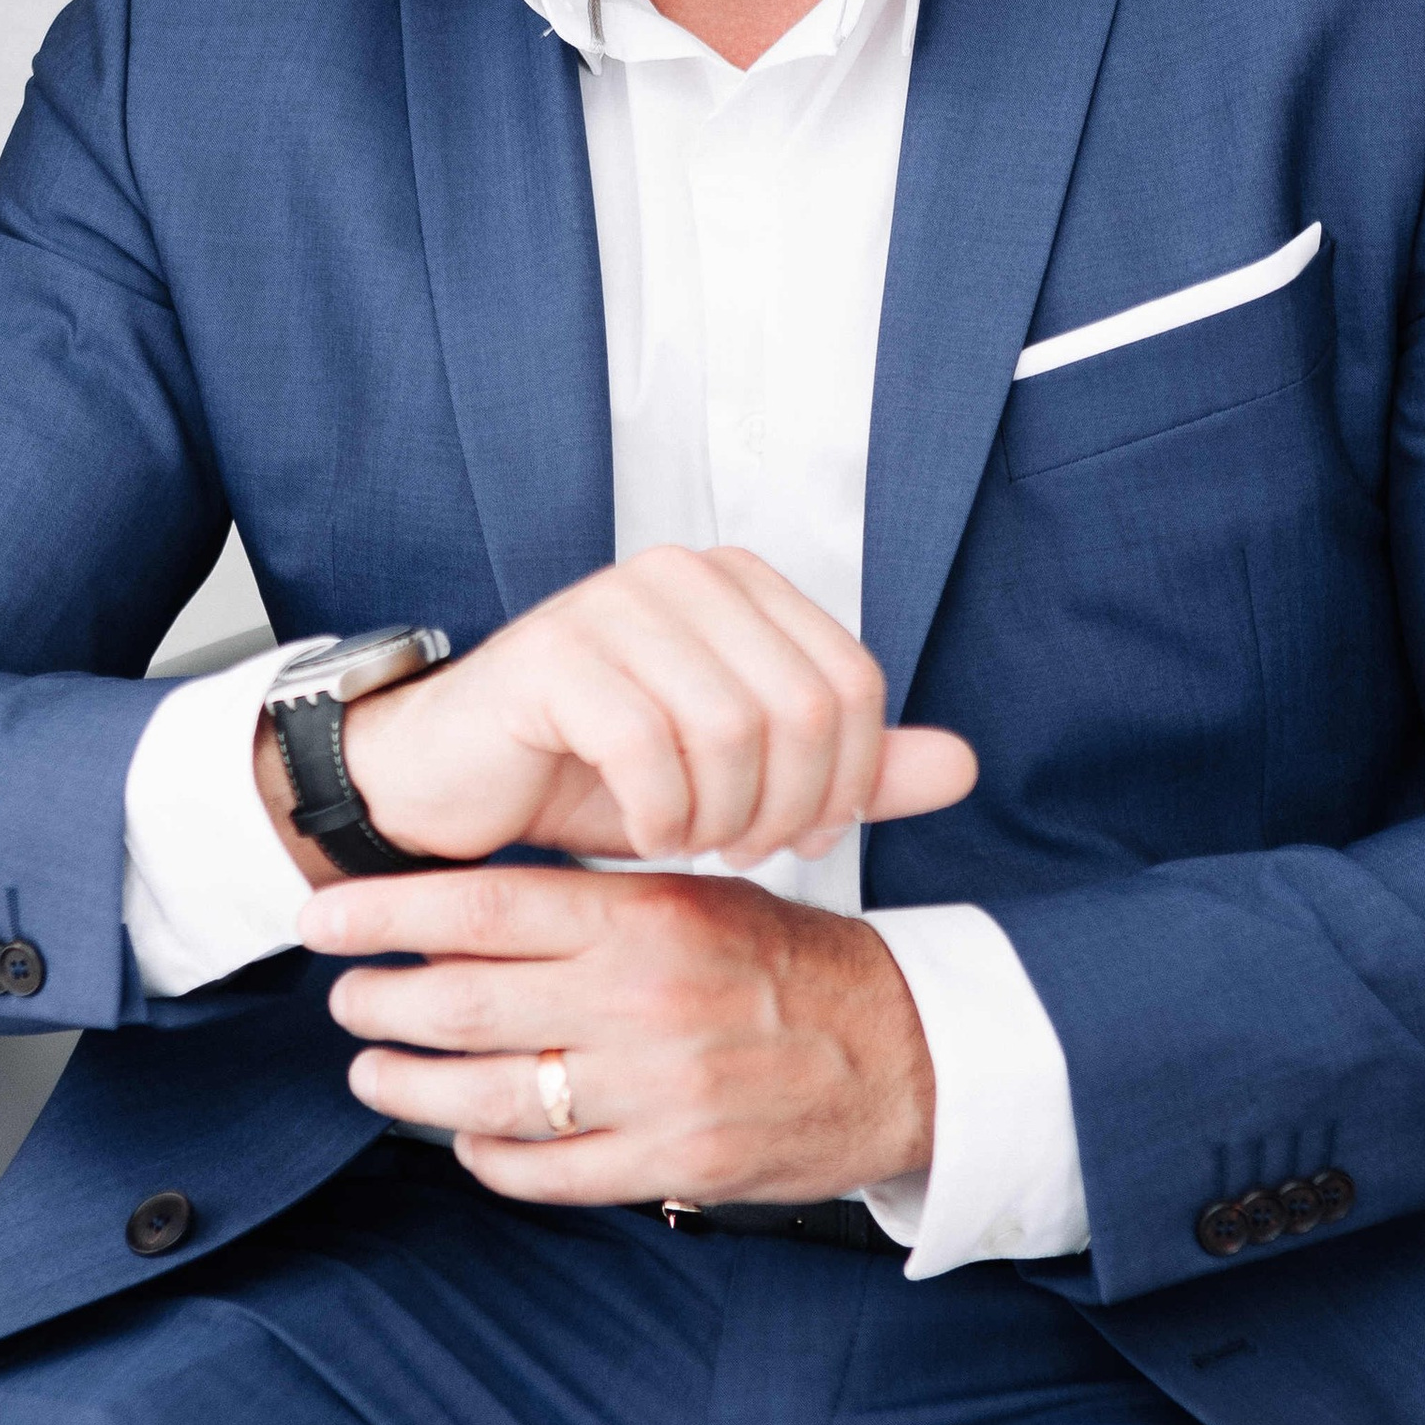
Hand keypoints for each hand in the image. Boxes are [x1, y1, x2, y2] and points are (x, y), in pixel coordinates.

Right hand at [263, 546, 975, 879]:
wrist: (459, 778)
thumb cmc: (599, 774)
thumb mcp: (745, 779)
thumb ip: (853, 771)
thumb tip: (965, 767)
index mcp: (741, 583)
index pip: (853, 683)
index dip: (849, 781)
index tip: (803, 835)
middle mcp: (684, 573)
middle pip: (804, 708)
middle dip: (788, 807)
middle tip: (744, 850)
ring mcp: (613, 603)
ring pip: (731, 731)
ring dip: (721, 816)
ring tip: (690, 841)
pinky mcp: (552, 654)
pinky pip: (648, 751)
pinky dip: (658, 815)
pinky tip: (642, 833)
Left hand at [308, 866, 938, 1207]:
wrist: (907, 1051)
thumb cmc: (786, 965)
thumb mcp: (696, 894)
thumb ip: (589, 900)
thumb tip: (461, 905)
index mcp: (645, 915)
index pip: (481, 907)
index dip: (385, 913)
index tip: (321, 917)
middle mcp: (642, 1000)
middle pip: (463, 1003)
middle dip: (380, 1003)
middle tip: (345, 999)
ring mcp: (656, 1090)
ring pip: (488, 1095)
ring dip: (410, 1085)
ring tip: (373, 1071)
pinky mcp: (672, 1163)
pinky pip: (545, 1171)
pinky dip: (489, 1158)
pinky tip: (466, 1140)